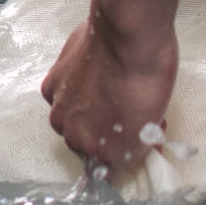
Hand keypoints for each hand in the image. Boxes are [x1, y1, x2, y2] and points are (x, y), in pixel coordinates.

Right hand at [41, 9, 177, 186]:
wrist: (127, 35)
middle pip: (87, 143)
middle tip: (132, 112)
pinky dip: (77, 88)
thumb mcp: (152, 123)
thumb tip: (139, 147)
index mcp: (94, 149)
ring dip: (91, 110)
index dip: (126, 154)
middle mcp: (69, 132)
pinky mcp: (53, 79)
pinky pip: (64, 94)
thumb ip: (138, 144)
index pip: (106, 169)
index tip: (141, 139)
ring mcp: (58, 104)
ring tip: (114, 89)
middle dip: (108, 133)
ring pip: (73, 118)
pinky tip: (95, 74)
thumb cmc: (146, 80)